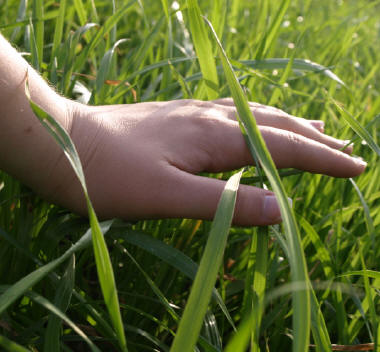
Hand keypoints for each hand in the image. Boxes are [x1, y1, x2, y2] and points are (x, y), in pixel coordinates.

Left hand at [45, 98, 365, 225]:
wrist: (63, 143)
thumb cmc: (111, 174)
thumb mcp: (168, 197)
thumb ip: (226, 203)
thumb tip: (280, 210)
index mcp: (213, 136)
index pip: (282, 147)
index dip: (321, 158)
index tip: (355, 167)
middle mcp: (209, 117)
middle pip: (274, 126)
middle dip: (313, 139)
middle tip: (345, 149)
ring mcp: (192, 113)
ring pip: (254, 117)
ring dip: (288, 126)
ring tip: (315, 131)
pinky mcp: (177, 117)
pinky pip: (231, 115)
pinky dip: (256, 122)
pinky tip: (254, 124)